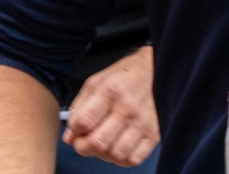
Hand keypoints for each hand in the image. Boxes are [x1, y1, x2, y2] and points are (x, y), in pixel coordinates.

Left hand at [63, 47, 158, 166]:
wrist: (159, 69)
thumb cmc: (125, 76)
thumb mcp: (97, 82)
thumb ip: (80, 108)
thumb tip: (69, 138)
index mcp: (109, 91)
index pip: (83, 122)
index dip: (75, 130)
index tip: (77, 128)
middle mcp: (127, 108)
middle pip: (98, 143)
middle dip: (84, 147)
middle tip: (84, 143)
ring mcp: (142, 122)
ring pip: (115, 154)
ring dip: (103, 154)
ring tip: (103, 144)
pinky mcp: (154, 133)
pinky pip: (133, 159)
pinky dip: (121, 159)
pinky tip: (118, 148)